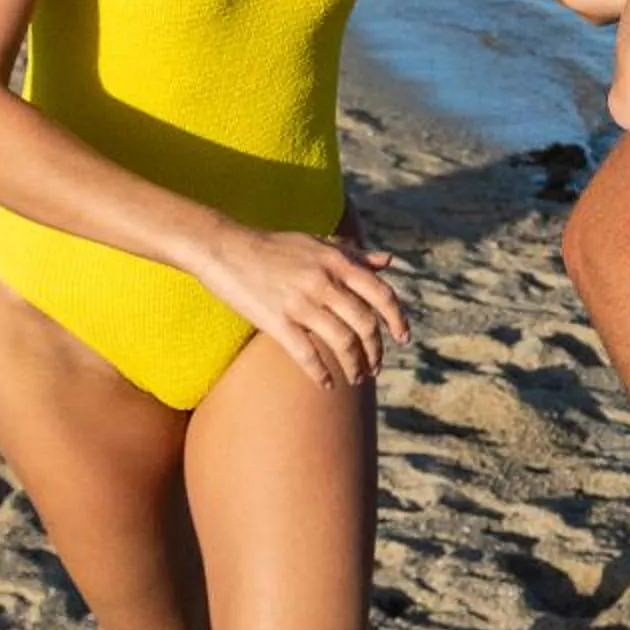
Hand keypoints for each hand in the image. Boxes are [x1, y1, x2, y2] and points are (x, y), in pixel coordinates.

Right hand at [193, 218, 405, 389]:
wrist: (226, 248)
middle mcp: (324, 282)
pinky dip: (321, 374)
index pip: (381, 294)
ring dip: (355, 366)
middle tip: (376, 367)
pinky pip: (307, 354)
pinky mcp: (276, 321)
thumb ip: (355, 255)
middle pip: (365, 324)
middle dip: (376, 351)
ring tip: (358, 378)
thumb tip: (388, 261)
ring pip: (343, 343)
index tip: (403, 338)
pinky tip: (327, 385)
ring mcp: (300, 302)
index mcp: (337, 262)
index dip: (397, 319)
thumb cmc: (274, 247)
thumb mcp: (318, 244)